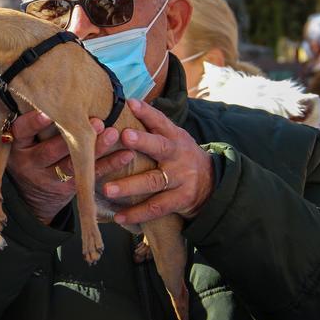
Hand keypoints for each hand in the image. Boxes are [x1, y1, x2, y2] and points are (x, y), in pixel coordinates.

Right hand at [8, 111, 134, 224]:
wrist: (32, 192)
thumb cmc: (32, 146)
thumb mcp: (25, 136)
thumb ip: (35, 112)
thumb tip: (57, 74)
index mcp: (18, 145)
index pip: (21, 131)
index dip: (33, 123)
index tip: (48, 112)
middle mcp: (30, 163)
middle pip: (49, 151)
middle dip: (71, 137)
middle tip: (94, 121)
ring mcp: (48, 178)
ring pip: (71, 165)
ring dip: (95, 149)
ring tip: (112, 133)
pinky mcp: (67, 189)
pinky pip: (89, 177)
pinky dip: (109, 165)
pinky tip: (126, 154)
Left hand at [104, 99, 213, 224]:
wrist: (212, 184)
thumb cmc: (179, 157)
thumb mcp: (172, 139)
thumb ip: (152, 127)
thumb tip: (124, 104)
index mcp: (174, 136)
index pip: (161, 121)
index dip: (147, 112)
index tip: (131, 102)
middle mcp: (178, 155)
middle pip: (160, 147)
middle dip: (142, 141)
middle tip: (123, 136)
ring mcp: (181, 178)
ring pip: (153, 181)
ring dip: (129, 186)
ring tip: (107, 189)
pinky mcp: (181, 199)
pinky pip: (156, 207)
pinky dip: (137, 213)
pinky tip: (118, 216)